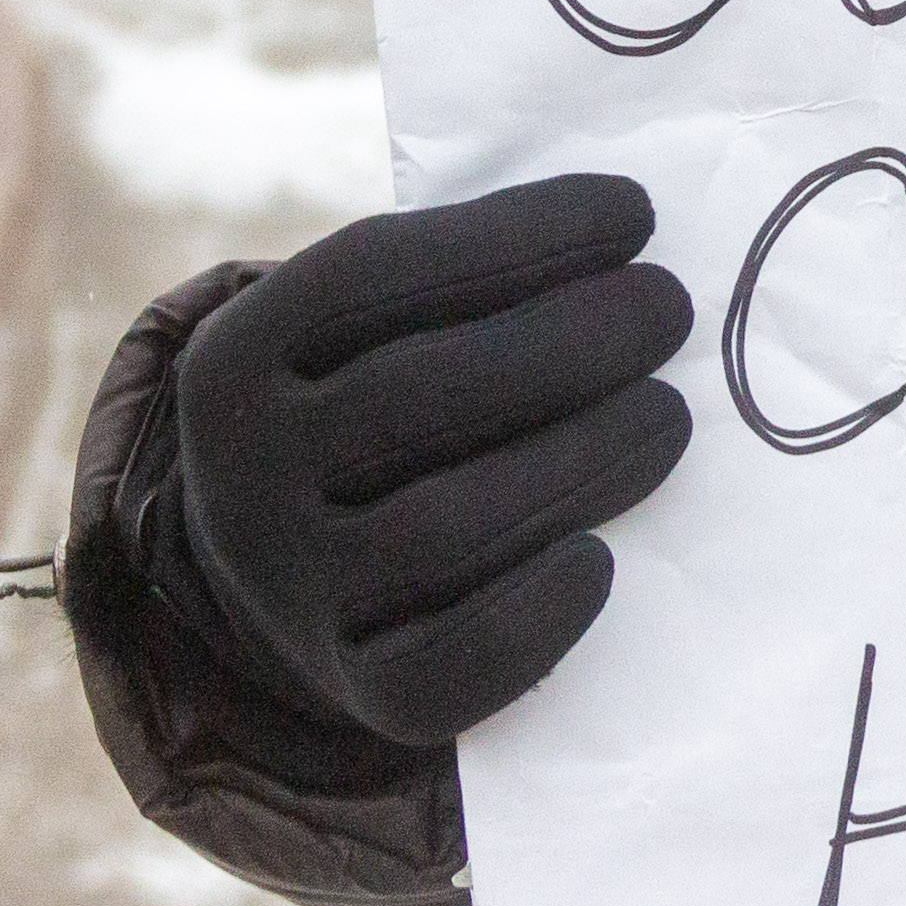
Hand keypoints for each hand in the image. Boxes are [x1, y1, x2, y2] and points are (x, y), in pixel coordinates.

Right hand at [163, 173, 693, 745]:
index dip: (514, 237)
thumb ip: (452, 290)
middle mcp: (244, 479)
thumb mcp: (355, 340)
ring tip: (671, 414)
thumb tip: (621, 242)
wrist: (280, 587)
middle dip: (568, 342)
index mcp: (235, 359)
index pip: (370, 276)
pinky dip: (536, 615)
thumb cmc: (365, 424)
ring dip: (582, 462)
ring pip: (443, 531)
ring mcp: (292, 594)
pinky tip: (600, 559)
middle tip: (667, 309)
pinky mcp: (355, 693)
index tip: (633, 213)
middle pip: (416, 397)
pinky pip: (449, 668)